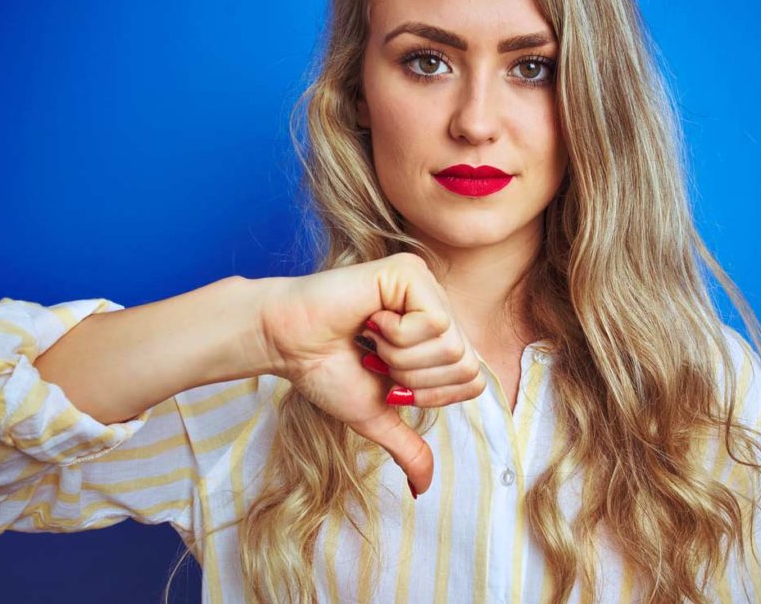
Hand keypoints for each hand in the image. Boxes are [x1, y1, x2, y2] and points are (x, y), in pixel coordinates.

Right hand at [257, 252, 483, 495]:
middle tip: (376, 359)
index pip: (472, 379)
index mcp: (437, 333)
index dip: (431, 394)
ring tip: (371, 338)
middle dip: (414, 377)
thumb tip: (422, 489)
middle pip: (466, 363)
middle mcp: (438, 304)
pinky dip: (397, 336)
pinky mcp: (410, 271)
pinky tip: (370, 319)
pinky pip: (434, 321)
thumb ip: (407, 446)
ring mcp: (425, 284)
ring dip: (401, 356)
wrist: (287, 344)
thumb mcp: (376, 415)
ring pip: (451, 344)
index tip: (388, 380)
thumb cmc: (326, 370)